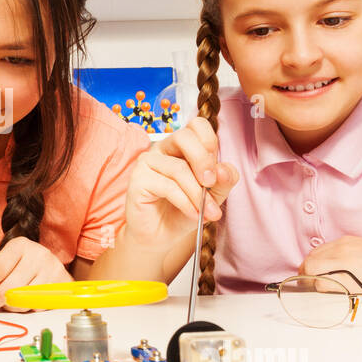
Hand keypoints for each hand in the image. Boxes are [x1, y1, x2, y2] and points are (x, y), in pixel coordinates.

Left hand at [0, 237, 70, 313]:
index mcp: (18, 245)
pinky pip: (37, 308)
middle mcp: (37, 254)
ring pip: (21, 302)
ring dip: (11, 308)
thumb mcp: (1, 264)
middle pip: (6, 290)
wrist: (55, 268)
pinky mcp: (62, 285)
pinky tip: (29, 300)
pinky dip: (27, 309)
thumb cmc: (23, 266)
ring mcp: (52, 269)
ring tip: (14, 299)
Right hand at [124, 117, 238, 246]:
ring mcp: (147, 162)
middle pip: (184, 137)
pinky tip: (192, 213)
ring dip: (197, 193)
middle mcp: (163, 149)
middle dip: (203, 161)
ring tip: (205, 212)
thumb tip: (224, 170)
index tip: (216, 169)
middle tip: (211, 184)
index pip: (196, 125)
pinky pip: (166, 186)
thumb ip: (224, 181)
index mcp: (182, 146)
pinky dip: (184, 202)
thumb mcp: (213, 196)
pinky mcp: (137, 179)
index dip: (210, 142)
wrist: (162, 236)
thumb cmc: (184, 211)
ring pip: (178, 168)